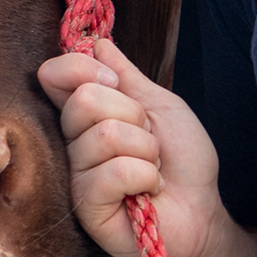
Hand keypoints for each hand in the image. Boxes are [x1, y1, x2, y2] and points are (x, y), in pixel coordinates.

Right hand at [37, 37, 228, 256]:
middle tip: (149, 141)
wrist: (202, 213)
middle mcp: (73, 142)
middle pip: (84, 99)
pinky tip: (147, 192)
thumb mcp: (161, 105)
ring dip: (145, 151)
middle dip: (133, 116)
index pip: (54, 75)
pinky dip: (144, 177)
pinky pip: (113, 172)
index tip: (115, 81)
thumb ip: (128, 75)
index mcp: (87, 114)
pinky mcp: (86, 206)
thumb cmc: (184, 163)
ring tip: (152, 170)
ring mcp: (76, 175)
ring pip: (105, 135)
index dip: (82, 68)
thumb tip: (97, 43)